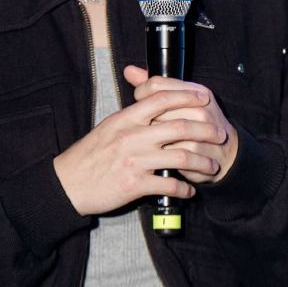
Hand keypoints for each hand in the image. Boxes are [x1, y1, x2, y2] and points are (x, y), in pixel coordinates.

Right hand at [53, 83, 224, 215]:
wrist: (67, 183)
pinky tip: (190, 190)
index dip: (187, 96)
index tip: (204, 98)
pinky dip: (185, 189)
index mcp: (126, 119)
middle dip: (206, 130)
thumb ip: (132, 116)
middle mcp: (133, 136)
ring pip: (181, 156)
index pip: (161, 98)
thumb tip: (150, 104)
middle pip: (179, 126)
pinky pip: (169, 185)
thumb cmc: (88, 156)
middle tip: (220, 134)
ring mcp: (135, 160)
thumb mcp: (108, 127)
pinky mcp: (134, 184)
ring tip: (212, 166)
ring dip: (202, 162)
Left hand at [124, 66, 237, 184]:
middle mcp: (200, 107)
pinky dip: (159, 151)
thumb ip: (156, 87)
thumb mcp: (182, 100)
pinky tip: (160, 151)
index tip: (140, 102)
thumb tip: (128, 70)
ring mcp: (200, 129)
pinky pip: (167, 148)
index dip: (141, 93)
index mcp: (196, 91)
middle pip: (156, 107)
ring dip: (151, 134)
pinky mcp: (196, 150)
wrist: (225, 150)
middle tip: (147, 125)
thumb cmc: (199, 123)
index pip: (156, 84)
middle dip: (146, 117)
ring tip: (153, 138)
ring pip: (160, 127)